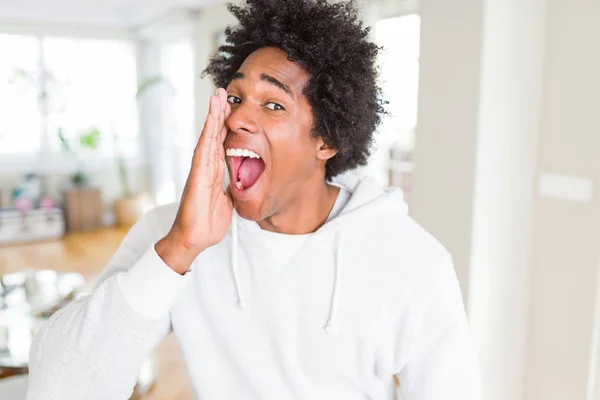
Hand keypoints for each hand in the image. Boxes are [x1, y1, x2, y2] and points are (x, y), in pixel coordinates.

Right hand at [156, 88, 231, 273]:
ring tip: (216, 97)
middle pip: (213, 134)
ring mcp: (200, 170)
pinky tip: (211, 120)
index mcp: (214, 172)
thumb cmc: (207, 223)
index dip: (226, 125)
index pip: (221, 143)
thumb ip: (232, 188)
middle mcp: (206, 167)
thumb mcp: (227, 201)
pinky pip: (203, 151)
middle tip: (223, 92)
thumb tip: (242, 182)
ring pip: (207, 137)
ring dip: (212, 117)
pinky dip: (207, 134)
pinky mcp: (197, 176)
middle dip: (218, 113)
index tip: (231, 108)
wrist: (193, 239)